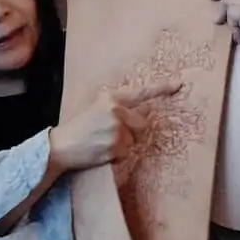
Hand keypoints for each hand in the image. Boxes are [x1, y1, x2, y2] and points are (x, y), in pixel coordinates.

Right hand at [48, 80, 180, 174]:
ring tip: (101, 144)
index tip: (179, 83)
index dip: (162, 88)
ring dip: (121, 146)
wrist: (60, 147)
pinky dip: (116, 156)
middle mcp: (116, 111)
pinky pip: (126, 153)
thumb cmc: (78, 129)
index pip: (141, 92)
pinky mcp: (115, 146)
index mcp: (111, 98)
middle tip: (110, 136)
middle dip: (132, 133)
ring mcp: (116, 129)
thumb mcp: (95, 109)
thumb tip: (140, 115)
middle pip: (142, 125)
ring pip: (133, 141)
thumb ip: (117, 109)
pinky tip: (101, 152)